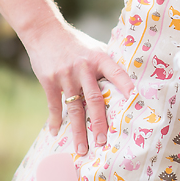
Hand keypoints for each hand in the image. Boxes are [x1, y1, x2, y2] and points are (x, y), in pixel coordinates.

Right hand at [24, 21, 134, 155]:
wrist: (45, 31)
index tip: (134, 101)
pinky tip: (55, 132)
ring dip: (78, 130)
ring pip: (74, 108)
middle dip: (99, 123)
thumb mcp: (95, 47)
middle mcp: (84, 68)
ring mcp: (66, 76)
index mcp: (99, 58)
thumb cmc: (75, 42)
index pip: (116, 73)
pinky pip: (54, 105)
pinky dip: (55, 119)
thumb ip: (108, 63)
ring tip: (82, 149)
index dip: (126, 86)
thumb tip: (129, 79)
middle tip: (103, 142)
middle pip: (94, 99)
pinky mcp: (50, 81)